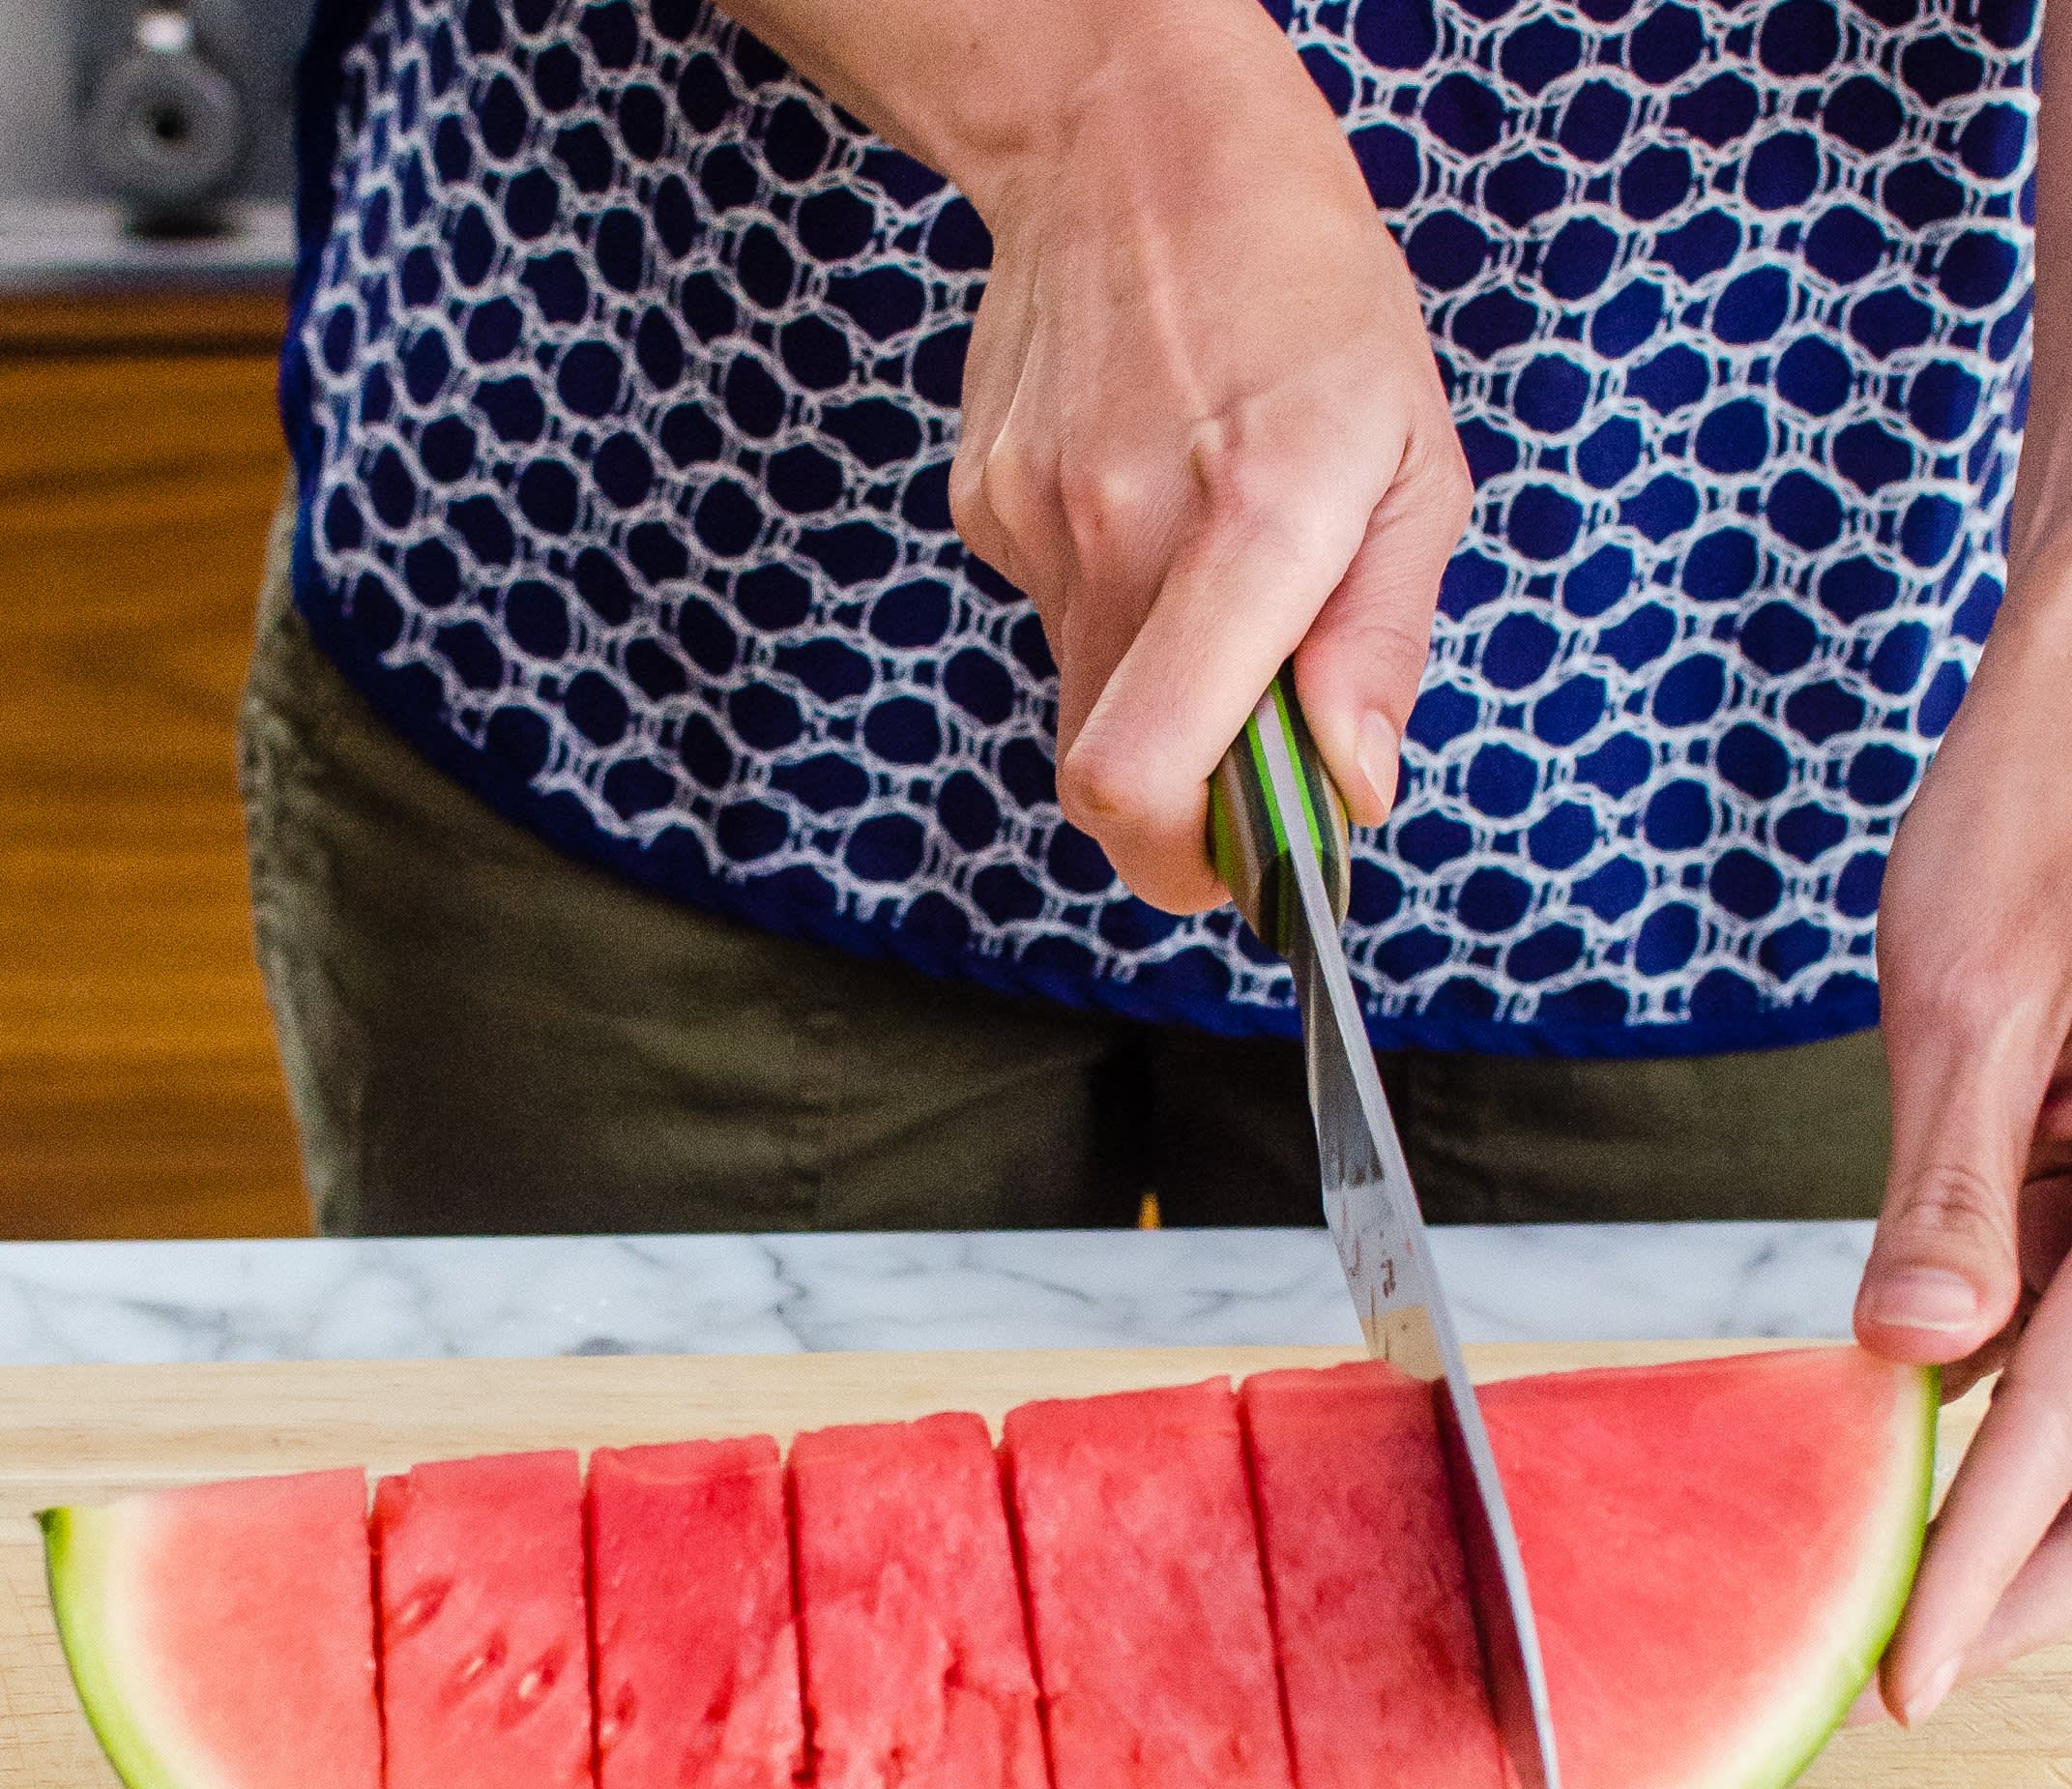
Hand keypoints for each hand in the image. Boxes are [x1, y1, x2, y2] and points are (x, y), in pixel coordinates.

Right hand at [948, 3, 1468, 910]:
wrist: (1132, 134)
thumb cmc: (1304, 288)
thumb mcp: (1413, 457)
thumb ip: (1383, 642)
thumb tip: (1352, 790)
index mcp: (1250, 529)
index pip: (1142, 782)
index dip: (1187, 865)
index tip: (1249, 855)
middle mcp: (1123, 536)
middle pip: (1107, 779)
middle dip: (1189, 795)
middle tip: (1258, 732)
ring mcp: (1036, 524)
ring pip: (1087, 698)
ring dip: (1160, 681)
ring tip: (1211, 551)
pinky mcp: (985, 508)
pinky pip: (1056, 616)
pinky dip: (1113, 599)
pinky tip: (1149, 490)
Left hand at [1853, 569, 2071, 1717]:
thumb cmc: (2048, 802)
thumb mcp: (1978, 991)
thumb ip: (1956, 1186)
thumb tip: (1914, 1354)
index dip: (1995, 1562)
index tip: (1916, 1674)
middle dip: (2031, 1557)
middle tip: (1927, 1664)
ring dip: (2029, 1473)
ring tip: (1929, 1580)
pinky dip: (2026, 1362)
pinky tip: (1947, 1406)